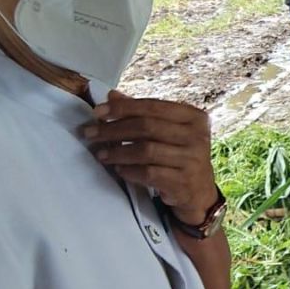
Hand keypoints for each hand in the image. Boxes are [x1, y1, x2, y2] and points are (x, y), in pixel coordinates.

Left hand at [85, 91, 219, 226]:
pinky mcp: (183, 182)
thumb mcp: (168, 131)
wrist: (199, 192)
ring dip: (118, 152)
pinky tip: (118, 169)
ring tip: (101, 154)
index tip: (98, 112)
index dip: (123, 107)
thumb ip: (143, 113)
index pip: (153, 106)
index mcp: (194, 117)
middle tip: (90, 133)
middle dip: (113, 129)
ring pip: (146, 150)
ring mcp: (192, 160)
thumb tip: (113, 95)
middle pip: (146, 127)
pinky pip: (149, 173)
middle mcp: (197, 137)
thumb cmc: (180, 156)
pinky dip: (129, 171)